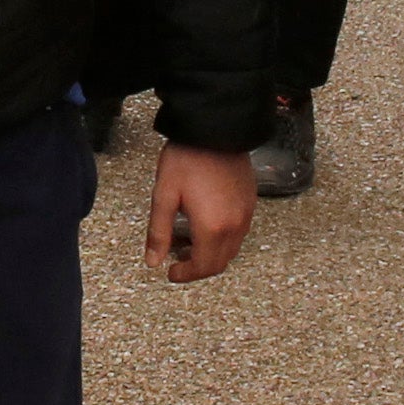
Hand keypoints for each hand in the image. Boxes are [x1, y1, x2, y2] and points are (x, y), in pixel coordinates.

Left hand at [146, 143, 256, 282]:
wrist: (215, 129)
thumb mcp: (165, 196)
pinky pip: (239, 233)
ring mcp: (245, 214)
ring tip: (188, 241)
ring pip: (231, 250)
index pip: (202, 267)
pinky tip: (205, 225)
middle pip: (219, 263)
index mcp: (212, 227)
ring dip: (210, 254)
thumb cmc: (188, 158)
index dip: (185, 275)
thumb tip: (153, 260)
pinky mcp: (250, 203)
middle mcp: (234, 225)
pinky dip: (222, 239)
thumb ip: (159, 232)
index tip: (171, 272)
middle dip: (197, 267)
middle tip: (178, 260)